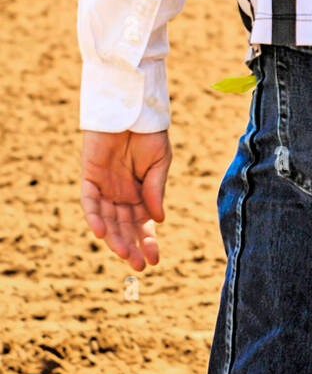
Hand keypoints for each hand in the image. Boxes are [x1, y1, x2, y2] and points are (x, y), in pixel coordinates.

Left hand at [80, 130, 171, 270]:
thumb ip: (156, 190)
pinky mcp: (89, 177)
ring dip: (114, 238)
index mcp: (140, 194)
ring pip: (107, 220)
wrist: (132, 108)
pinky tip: (101, 232)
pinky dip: (94, 217)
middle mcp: (121, 195)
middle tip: (139, 266)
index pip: (142, 225)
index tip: (155, 260)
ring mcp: (104, 188)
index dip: (147, 242)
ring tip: (123, 253)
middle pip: (124, 227)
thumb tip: (157, 221)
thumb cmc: (149, 134)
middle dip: (131, 247)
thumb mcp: (160, 163)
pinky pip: (89, 202)